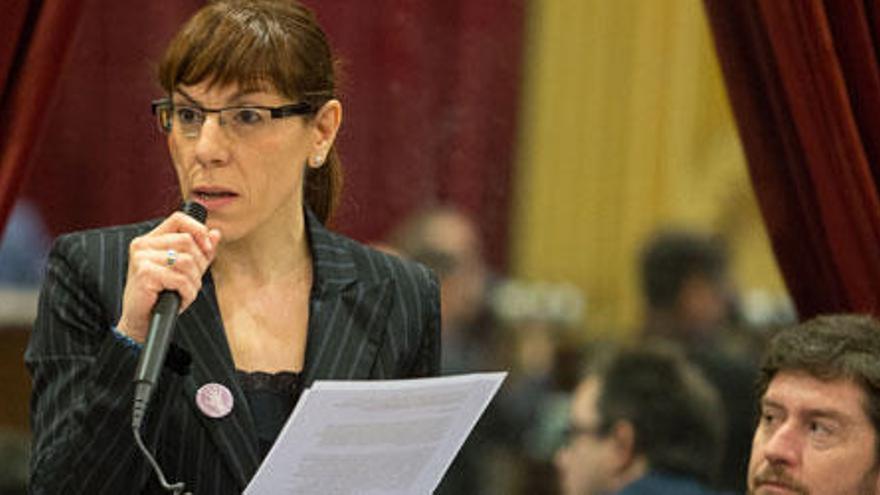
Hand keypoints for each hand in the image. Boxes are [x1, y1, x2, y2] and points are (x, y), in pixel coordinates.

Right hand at [116, 212, 221, 343]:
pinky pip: (180, 279)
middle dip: (199, 265)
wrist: (140, 321)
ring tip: (184, 292)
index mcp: (151, 240)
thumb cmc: (161, 295)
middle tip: (192, 282)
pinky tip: (179, 299)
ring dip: (193, 282)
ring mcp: (142, 258)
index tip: (208, 248)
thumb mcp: (184, 270)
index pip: (179, 219)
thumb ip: (199, 251)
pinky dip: (187, 293)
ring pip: (186, 261)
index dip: (198, 230)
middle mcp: (143, 245)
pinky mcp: (145, 273)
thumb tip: (216, 233)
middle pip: (187, 241)